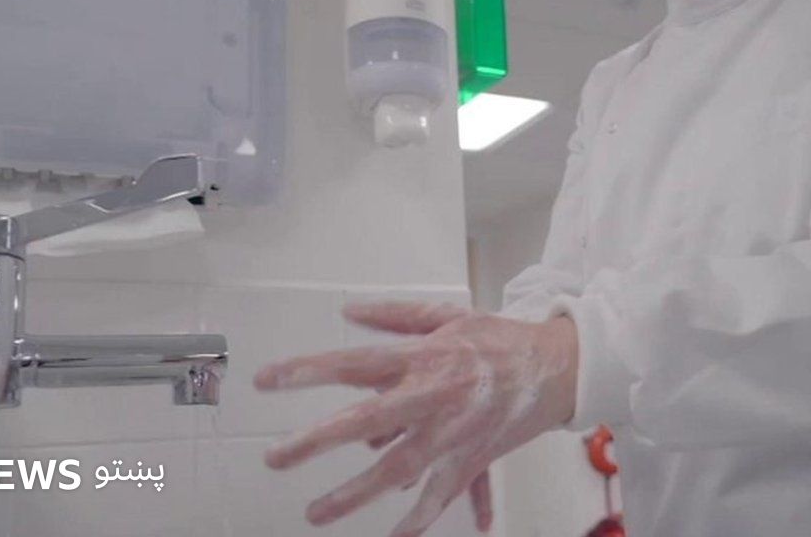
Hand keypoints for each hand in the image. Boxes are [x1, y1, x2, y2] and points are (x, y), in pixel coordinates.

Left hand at [254, 302, 577, 536]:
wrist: (559, 367)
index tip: (268, 380)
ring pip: (397, 468)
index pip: (354, 362)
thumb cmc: (499, 339)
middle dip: (317, 441)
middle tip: (276, 457)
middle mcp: (433, 395)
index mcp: (423, 356)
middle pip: (365, 419)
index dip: (308, 370)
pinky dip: (418, 520)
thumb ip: (394, 315)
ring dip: (354, 494)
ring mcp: (453, 432)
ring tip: (315, 512)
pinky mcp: (471, 458)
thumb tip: (349, 312)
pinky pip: (440, 496)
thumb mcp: (445, 313)